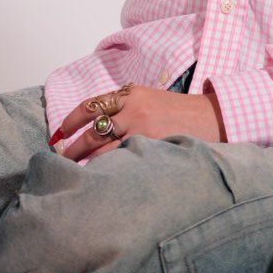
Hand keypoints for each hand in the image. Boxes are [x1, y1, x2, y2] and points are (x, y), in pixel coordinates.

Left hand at [55, 85, 225, 160]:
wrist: (212, 117)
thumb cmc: (180, 112)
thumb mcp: (151, 99)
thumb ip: (126, 107)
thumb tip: (96, 127)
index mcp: (132, 94)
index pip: (92, 105)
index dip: (71, 120)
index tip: (60, 133)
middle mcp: (133, 109)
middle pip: (92, 130)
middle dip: (73, 147)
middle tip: (63, 159)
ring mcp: (141, 129)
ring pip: (102, 149)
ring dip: (86, 162)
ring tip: (76, 173)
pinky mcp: (150, 146)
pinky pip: (120, 160)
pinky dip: (107, 168)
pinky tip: (100, 178)